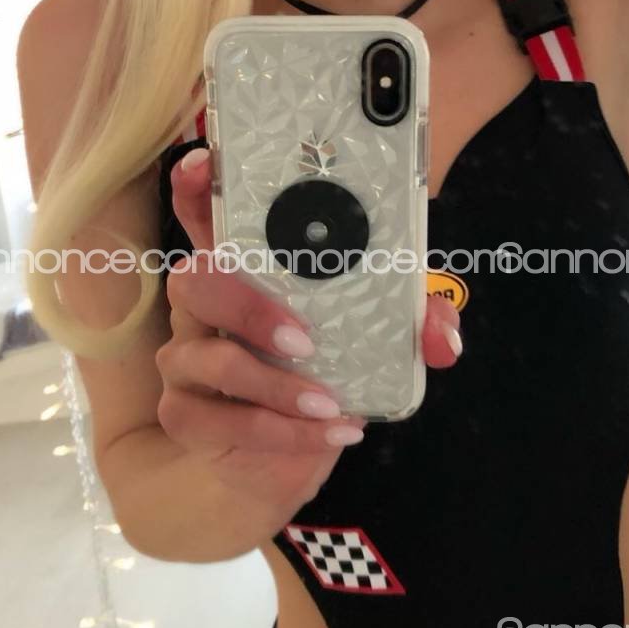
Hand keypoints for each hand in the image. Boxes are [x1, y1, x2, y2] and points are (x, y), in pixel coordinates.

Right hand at [157, 145, 462, 525]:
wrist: (288, 461)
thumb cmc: (324, 374)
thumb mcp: (375, 337)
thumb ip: (413, 323)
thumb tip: (443, 335)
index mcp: (244, 268)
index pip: (206, 213)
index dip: (197, 185)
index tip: (205, 166)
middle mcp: (204, 307)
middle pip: (194, 280)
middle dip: (246, 305)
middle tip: (303, 337)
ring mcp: (187, 360)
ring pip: (208, 359)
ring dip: (274, 384)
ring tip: (327, 403)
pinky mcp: (185, 415)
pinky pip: (222, 421)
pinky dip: (280, 432)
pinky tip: (327, 432)